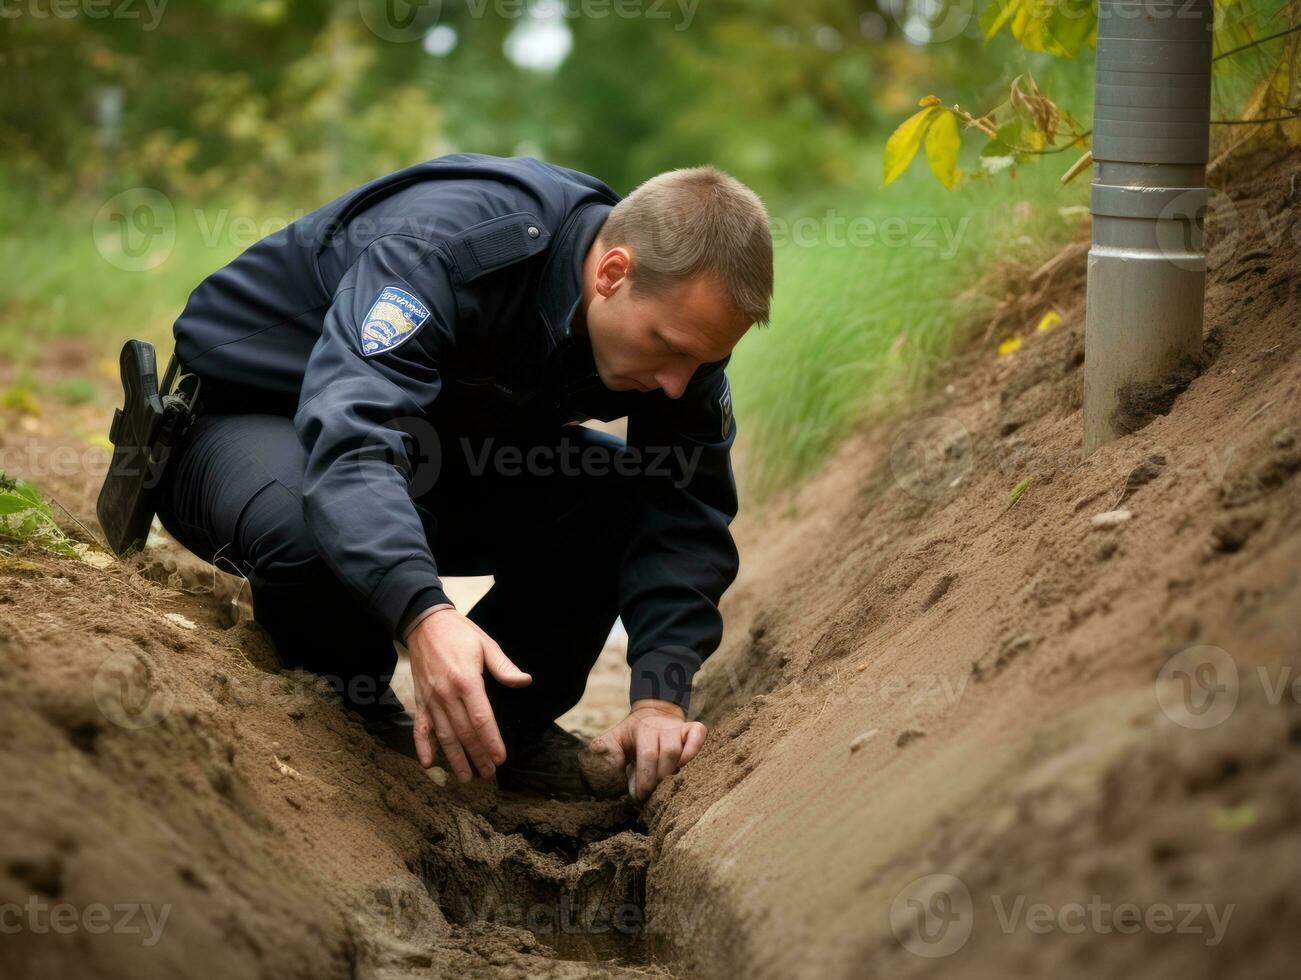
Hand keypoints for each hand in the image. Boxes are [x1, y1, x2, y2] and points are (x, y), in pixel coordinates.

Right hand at [405, 607, 531, 780]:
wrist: (424, 624)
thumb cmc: (459, 633)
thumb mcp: (486, 645)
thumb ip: (504, 668)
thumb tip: (525, 681)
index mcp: (467, 681)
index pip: (481, 719)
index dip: (491, 741)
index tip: (500, 758)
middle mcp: (447, 694)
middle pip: (464, 733)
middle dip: (477, 755)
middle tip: (488, 773)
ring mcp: (431, 699)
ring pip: (444, 735)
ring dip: (455, 758)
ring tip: (466, 777)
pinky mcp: (420, 700)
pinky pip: (420, 728)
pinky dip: (422, 747)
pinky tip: (428, 764)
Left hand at [589, 699, 707, 801]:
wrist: (652, 713)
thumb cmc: (632, 734)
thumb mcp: (614, 738)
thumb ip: (605, 748)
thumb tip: (596, 751)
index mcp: (642, 729)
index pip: (647, 754)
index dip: (645, 779)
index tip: (638, 796)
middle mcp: (662, 726)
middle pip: (666, 754)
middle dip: (657, 779)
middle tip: (650, 794)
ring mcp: (678, 727)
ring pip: (679, 750)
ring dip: (671, 771)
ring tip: (663, 785)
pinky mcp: (693, 729)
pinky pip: (698, 736)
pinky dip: (693, 751)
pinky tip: (683, 767)